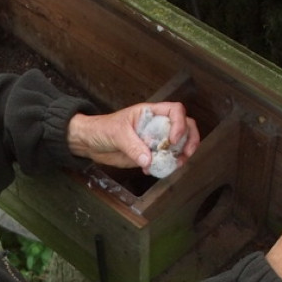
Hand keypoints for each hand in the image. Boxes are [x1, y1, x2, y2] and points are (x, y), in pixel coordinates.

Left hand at [67, 102, 200, 172]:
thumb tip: (148, 161)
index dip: (179, 124)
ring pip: (178, 145)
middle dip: (190, 140)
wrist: (91, 143)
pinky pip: (164, 159)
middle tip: (186, 154)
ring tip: (174, 165)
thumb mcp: (117, 134)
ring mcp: (154, 139)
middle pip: (185, 126)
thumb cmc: (102, 129)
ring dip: (180, 155)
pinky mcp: (149, 154)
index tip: (173, 140)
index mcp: (150, 113)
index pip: (175, 111)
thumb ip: (133, 146)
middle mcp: (156, 124)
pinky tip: (151, 171)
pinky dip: (164, 166)